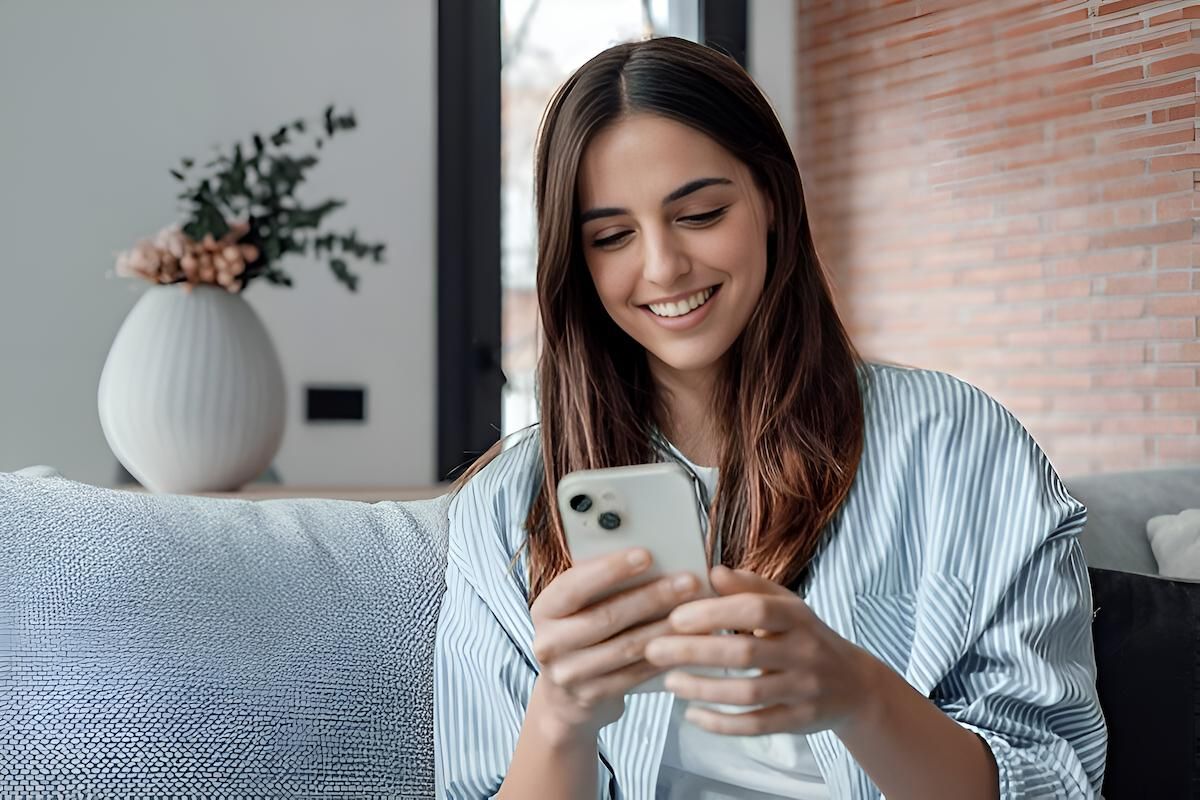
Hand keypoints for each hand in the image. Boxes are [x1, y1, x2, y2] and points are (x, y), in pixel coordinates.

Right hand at [528, 548, 704, 739]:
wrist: (564, 697)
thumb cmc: (578, 634)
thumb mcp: (576, 608)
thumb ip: (598, 584)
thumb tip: (647, 557)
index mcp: (544, 609)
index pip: (575, 585)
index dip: (610, 569)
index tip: (646, 555)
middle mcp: (549, 643)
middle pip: (606, 617)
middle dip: (652, 597)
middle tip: (687, 582)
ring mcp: (568, 674)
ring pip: (626, 647)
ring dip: (665, 628)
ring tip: (696, 612)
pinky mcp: (591, 696)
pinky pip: (635, 674)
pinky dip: (663, 656)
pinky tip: (686, 642)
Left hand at [644, 565, 882, 735]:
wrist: (854, 685)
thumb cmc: (806, 636)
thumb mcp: (786, 606)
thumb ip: (750, 587)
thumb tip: (712, 572)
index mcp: (797, 617)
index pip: (755, 610)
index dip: (714, 613)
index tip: (676, 616)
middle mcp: (804, 652)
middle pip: (746, 653)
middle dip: (695, 652)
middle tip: (654, 650)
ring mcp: (803, 690)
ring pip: (749, 694)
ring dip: (703, 689)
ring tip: (668, 681)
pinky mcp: (798, 721)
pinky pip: (757, 725)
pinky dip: (722, 723)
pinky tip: (692, 715)